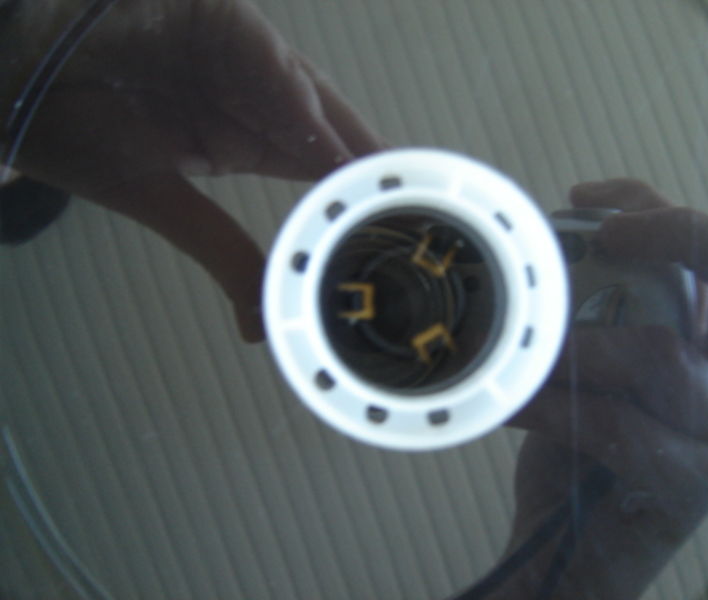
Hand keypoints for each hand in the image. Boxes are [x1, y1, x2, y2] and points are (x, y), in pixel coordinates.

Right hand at [3, 0, 383, 340]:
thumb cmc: (74, 126)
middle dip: (381, 171)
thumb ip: (220, 251)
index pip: (326, 171)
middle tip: (433, 209)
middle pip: (337, 136)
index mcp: (248, 140)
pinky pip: (269, 66)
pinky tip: (332, 146)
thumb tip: (255, 330)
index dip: (369, 195)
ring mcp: (247, 60)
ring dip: (354, 143)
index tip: (415, 232)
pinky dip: (298, 106)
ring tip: (404, 186)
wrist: (10, 70)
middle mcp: (258, 101)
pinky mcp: (226, 25)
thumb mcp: (157, 197)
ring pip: (317, 102)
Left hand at [497, 180, 707, 598]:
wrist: (567, 553)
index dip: (662, 207)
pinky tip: (509, 405)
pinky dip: (551, 405)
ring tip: (521, 353)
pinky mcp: (690, 487)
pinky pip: (618, 424)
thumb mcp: (582, 366)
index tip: (583, 197)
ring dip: (575, 344)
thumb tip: (535, 243)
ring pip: (664, 354)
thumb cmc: (572, 450)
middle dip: (677, 232)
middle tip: (602, 234)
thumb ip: (583, 312)